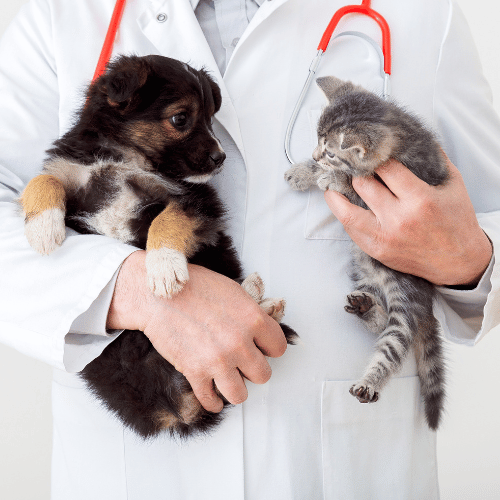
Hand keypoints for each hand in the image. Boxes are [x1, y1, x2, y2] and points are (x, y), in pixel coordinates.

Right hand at [107, 250, 287, 411]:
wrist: (158, 295)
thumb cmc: (194, 287)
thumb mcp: (233, 291)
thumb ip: (251, 314)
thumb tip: (261, 329)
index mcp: (253, 319)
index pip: (278, 348)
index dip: (269, 348)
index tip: (261, 348)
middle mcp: (239, 343)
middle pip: (263, 375)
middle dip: (253, 370)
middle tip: (244, 364)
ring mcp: (218, 361)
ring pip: (241, 394)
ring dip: (236, 388)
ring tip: (230, 381)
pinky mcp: (195, 373)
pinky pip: (211, 401)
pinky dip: (213, 402)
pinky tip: (214, 397)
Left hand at [323, 156, 491, 285]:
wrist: (460, 262)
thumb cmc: (456, 220)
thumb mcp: (453, 184)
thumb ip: (434, 159)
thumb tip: (411, 137)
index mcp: (420, 199)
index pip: (386, 168)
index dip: (375, 155)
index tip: (369, 149)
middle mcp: (399, 219)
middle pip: (363, 185)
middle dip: (355, 171)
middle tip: (349, 163)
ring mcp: (385, 237)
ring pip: (346, 212)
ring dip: (335, 195)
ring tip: (331, 183)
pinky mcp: (377, 251)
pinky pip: (350, 230)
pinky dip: (343, 214)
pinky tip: (341, 204)